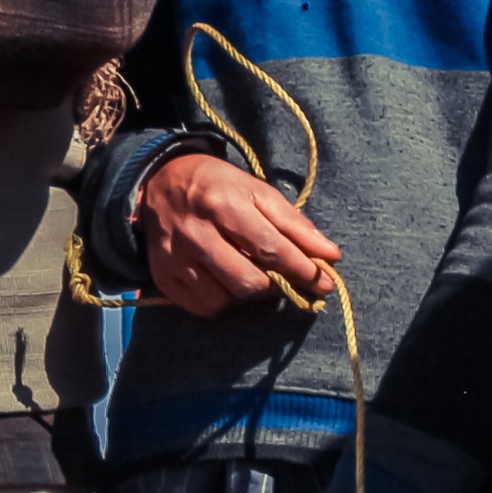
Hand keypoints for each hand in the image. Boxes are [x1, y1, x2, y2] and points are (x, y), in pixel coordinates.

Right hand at [136, 150, 339, 318]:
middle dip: (276, 286)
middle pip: (247, 280)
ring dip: (249, 295)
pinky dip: (224, 302)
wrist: (162, 185)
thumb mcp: (258, 192)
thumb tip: (329, 255)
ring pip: (224, 299)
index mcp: (223, 205)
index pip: (269, 247)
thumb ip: (294, 224)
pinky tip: (229, 285)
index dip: (301, 269)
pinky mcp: (163, 278)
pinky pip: (203, 307)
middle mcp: (195, 234)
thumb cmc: (219, 187)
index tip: (324, 282)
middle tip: (287, 280)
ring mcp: (174, 259)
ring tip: (257, 278)